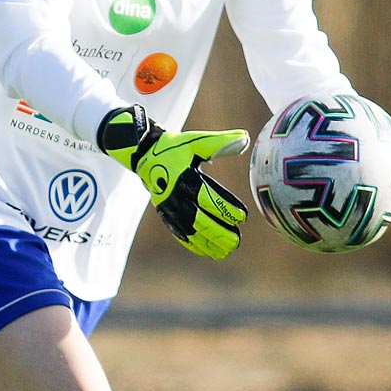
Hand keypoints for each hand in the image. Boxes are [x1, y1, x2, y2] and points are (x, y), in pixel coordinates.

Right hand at [98, 105, 249, 259]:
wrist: (145, 154)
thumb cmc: (176, 147)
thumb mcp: (197, 141)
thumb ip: (221, 142)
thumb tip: (245, 137)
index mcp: (184, 178)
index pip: (207, 197)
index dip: (225, 208)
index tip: (243, 217)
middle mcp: (174, 196)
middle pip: (198, 220)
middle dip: (218, 232)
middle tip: (237, 240)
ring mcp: (168, 208)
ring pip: (189, 231)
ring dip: (208, 243)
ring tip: (227, 251)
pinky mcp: (165, 214)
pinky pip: (179, 234)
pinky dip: (194, 245)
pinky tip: (209, 252)